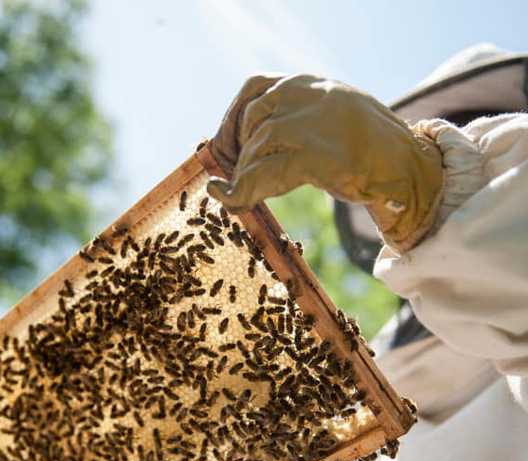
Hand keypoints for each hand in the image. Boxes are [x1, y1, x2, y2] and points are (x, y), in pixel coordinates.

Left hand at [207, 74, 443, 250]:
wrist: (412, 168)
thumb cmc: (372, 147)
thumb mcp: (331, 116)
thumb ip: (295, 117)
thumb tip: (246, 140)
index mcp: (312, 83)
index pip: (255, 88)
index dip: (233, 118)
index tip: (226, 144)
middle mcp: (308, 95)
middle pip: (251, 121)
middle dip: (238, 151)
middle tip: (240, 176)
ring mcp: (311, 124)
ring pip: (255, 149)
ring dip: (245, 175)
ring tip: (251, 192)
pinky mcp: (314, 156)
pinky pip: (262, 175)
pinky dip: (240, 191)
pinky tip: (231, 199)